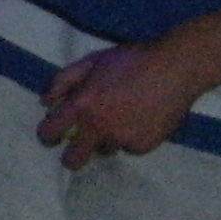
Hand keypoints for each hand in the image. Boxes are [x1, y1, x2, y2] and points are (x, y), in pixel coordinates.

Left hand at [37, 42, 207, 167]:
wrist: (176, 68)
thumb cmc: (131, 60)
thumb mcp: (91, 62)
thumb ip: (63, 81)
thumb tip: (45, 102)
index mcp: (81, 106)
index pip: (50, 132)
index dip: (46, 135)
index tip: (50, 137)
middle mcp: (98, 127)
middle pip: (74, 159)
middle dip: (71, 157)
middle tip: (76, 150)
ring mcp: (122, 139)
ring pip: (104, 150)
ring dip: (106, 140)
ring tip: (120, 120)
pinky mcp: (143, 146)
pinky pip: (129, 147)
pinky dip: (130, 138)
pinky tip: (140, 120)